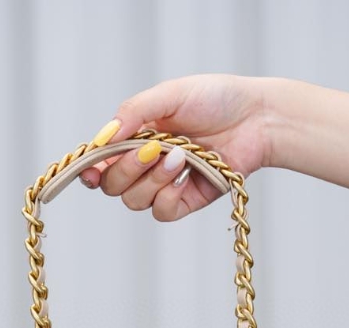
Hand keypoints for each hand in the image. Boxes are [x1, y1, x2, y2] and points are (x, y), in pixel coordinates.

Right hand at [81, 74, 269, 220]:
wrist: (257, 118)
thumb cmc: (216, 98)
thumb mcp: (170, 95)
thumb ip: (134, 112)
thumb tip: (105, 136)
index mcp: (136, 136)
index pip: (102, 161)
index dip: (91, 170)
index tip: (91, 171)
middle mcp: (147, 163)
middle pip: (113, 186)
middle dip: (128, 169)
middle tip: (152, 149)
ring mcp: (166, 184)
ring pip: (135, 201)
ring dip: (153, 179)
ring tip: (181, 155)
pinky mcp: (187, 201)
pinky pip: (162, 212)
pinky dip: (169, 194)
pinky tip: (186, 172)